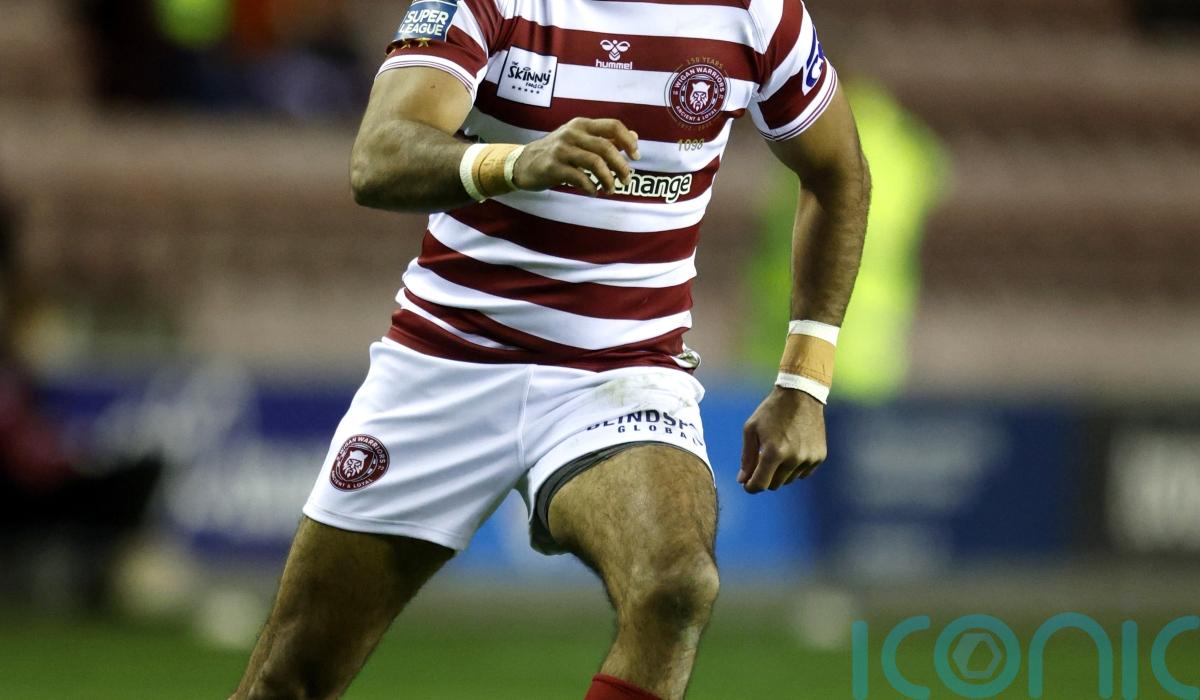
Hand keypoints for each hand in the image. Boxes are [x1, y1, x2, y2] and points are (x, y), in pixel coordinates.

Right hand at [512, 117, 639, 195]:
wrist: (522, 163)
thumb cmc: (556, 152)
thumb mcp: (580, 140)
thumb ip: (605, 138)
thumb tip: (634, 137)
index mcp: (582, 124)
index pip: (613, 126)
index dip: (628, 141)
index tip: (636, 157)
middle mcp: (573, 133)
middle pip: (606, 147)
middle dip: (621, 166)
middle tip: (627, 180)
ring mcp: (562, 149)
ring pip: (595, 162)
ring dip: (608, 179)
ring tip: (611, 189)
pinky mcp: (553, 166)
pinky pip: (579, 178)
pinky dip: (590, 187)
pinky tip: (592, 192)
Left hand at [738, 387, 827, 492]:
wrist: (801, 395)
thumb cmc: (771, 411)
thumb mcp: (751, 429)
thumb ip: (746, 457)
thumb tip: (743, 480)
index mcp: (773, 453)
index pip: (760, 484)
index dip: (750, 487)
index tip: (747, 484)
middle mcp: (793, 459)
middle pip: (774, 485)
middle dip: (764, 477)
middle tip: (761, 462)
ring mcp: (808, 459)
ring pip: (789, 480)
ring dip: (780, 472)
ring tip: (778, 451)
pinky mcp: (819, 456)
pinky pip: (803, 473)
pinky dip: (795, 467)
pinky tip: (792, 450)